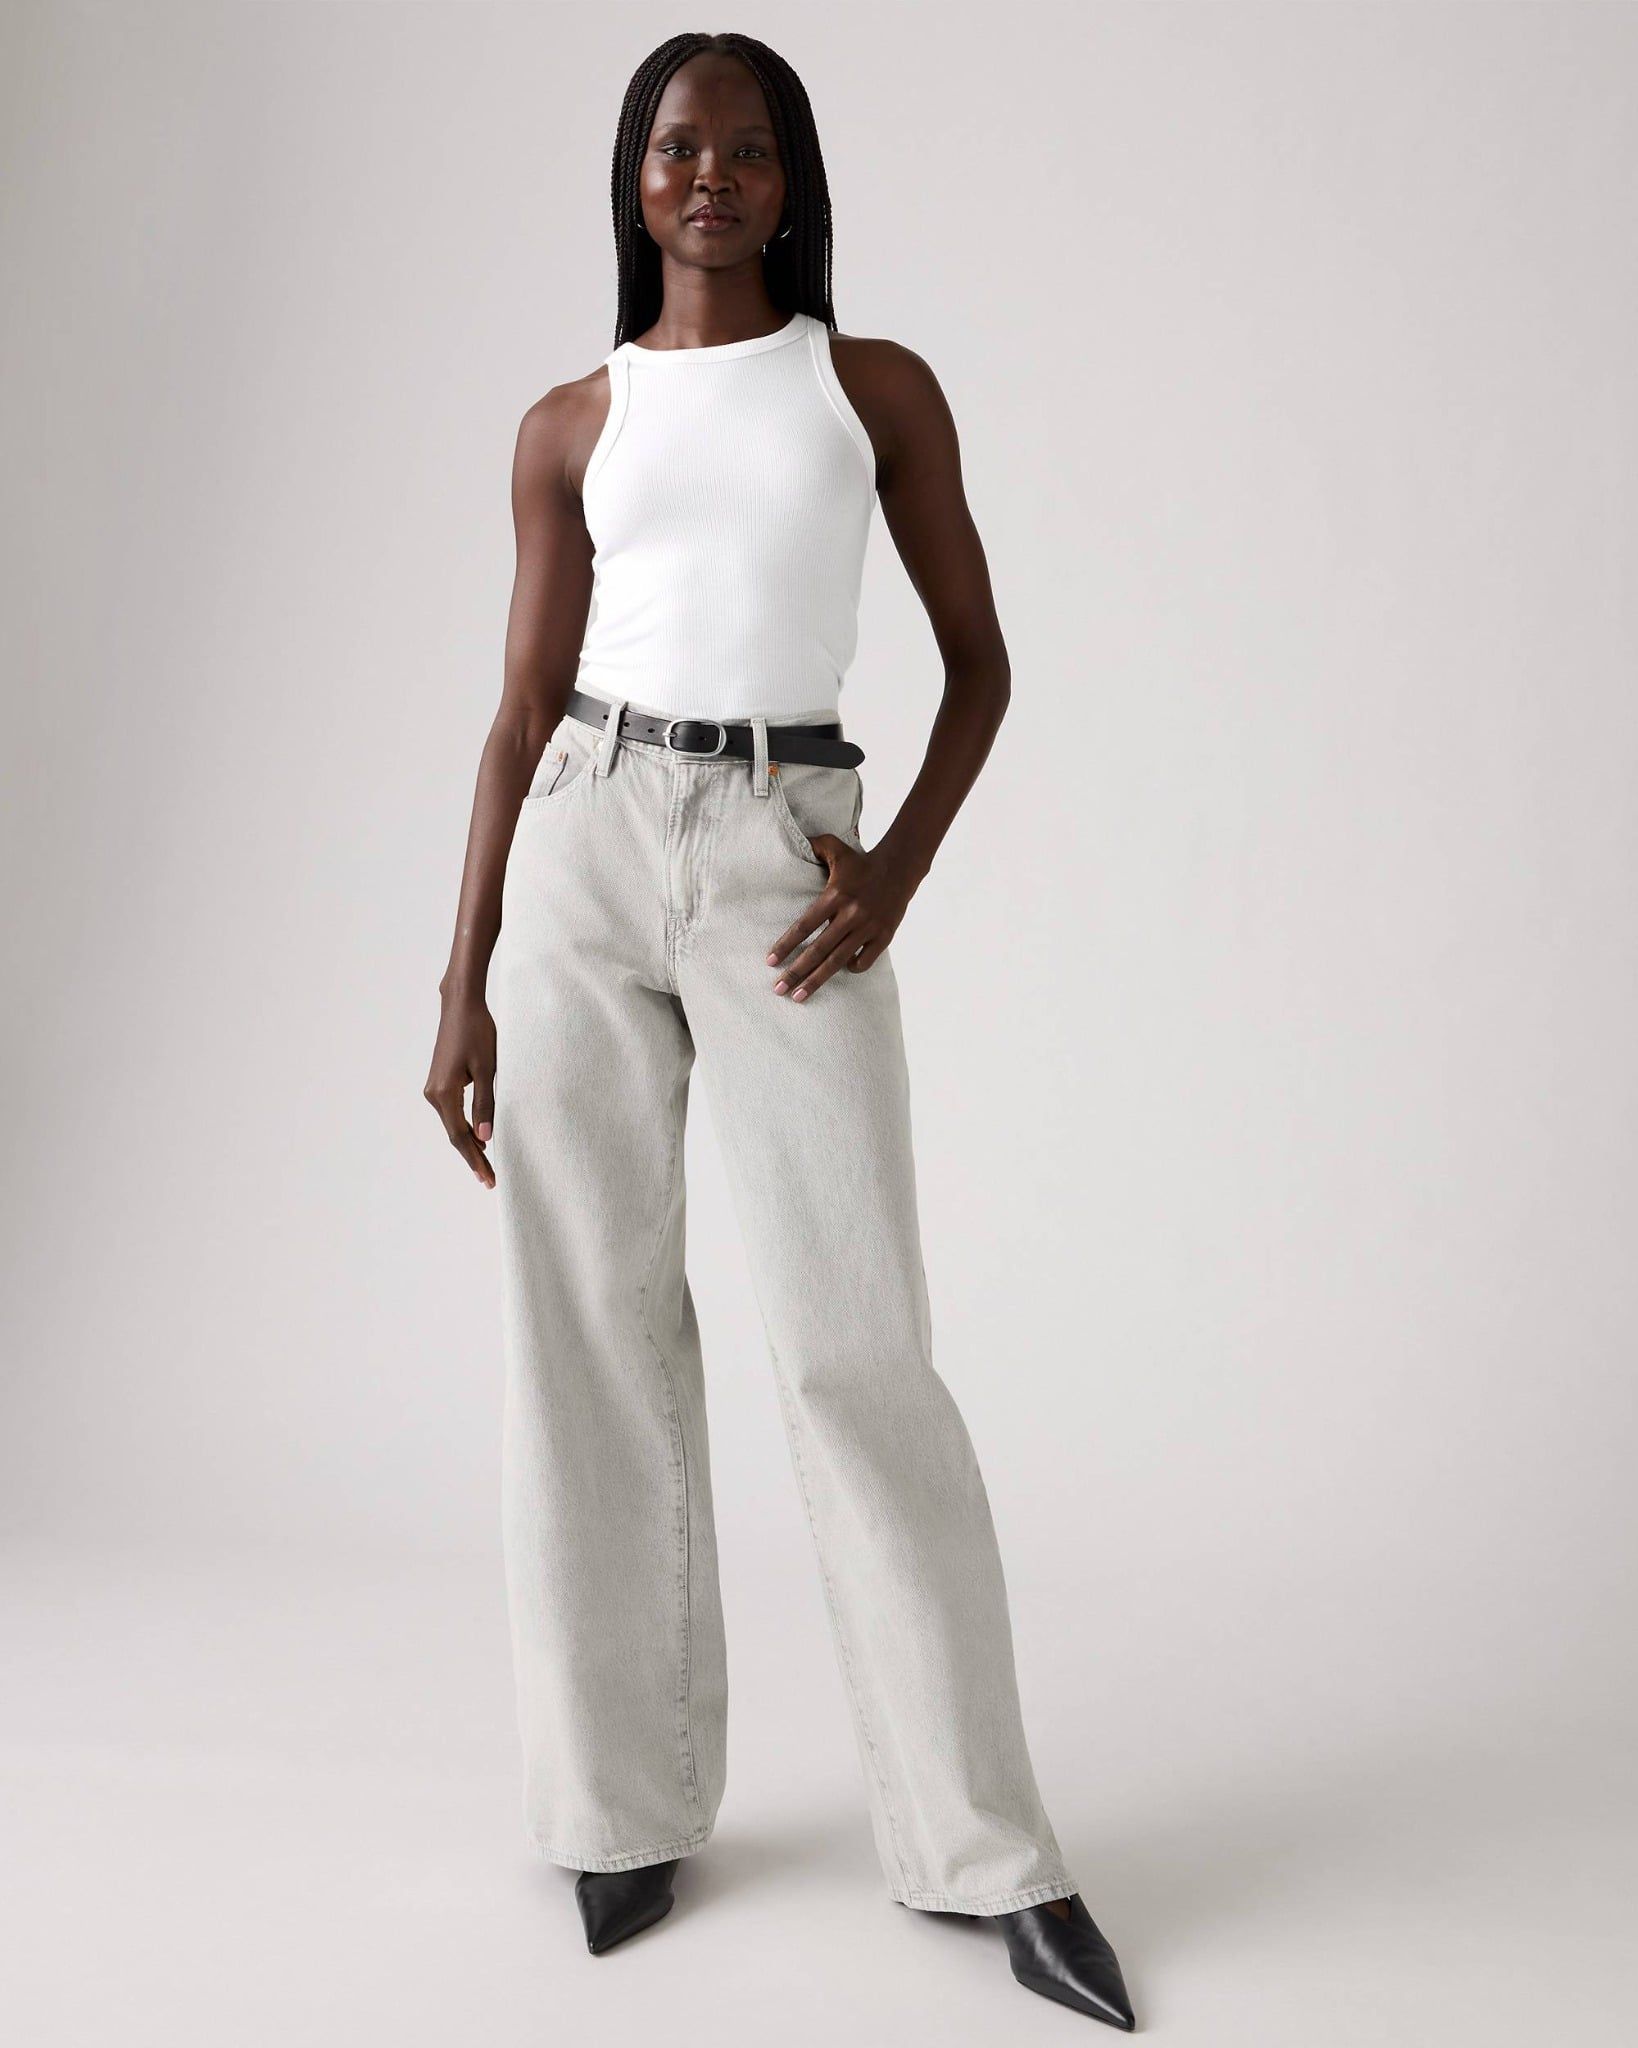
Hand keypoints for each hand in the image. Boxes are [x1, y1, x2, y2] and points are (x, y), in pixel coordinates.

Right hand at [424, 987, 497, 1186]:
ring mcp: (433, 1089)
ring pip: (452, 1125)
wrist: (460, 1005)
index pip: (461, 1136)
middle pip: (455, 1135)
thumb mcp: (488, 1068)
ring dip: (469, 1144)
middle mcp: (433, 1094)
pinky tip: (477, 1138)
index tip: (489, 1178)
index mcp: (444, 1093)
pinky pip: (451, 1113)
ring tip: (485, 1165)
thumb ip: (486, 1103)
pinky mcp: (439, 1082)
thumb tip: (485, 1138)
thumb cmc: (477, 1031)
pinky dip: (464, 1128)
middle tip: (489, 1179)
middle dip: (473, 1157)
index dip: (475, 1159)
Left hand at [766, 836, 916, 1001]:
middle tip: (778, 989)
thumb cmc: (862, 861)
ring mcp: (868, 928)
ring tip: (799, 997)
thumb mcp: (837, 848)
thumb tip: (790, 840)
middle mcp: (851, 915)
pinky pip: (864, 961)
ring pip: (838, 962)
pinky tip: (840, 971)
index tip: (770, 961)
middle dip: (796, 972)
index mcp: (835, 896)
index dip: (786, 945)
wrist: (901, 868)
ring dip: (817, 981)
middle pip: (818, 951)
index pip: (804, 926)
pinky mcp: (884, 937)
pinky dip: (851, 968)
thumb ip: (813, 845)